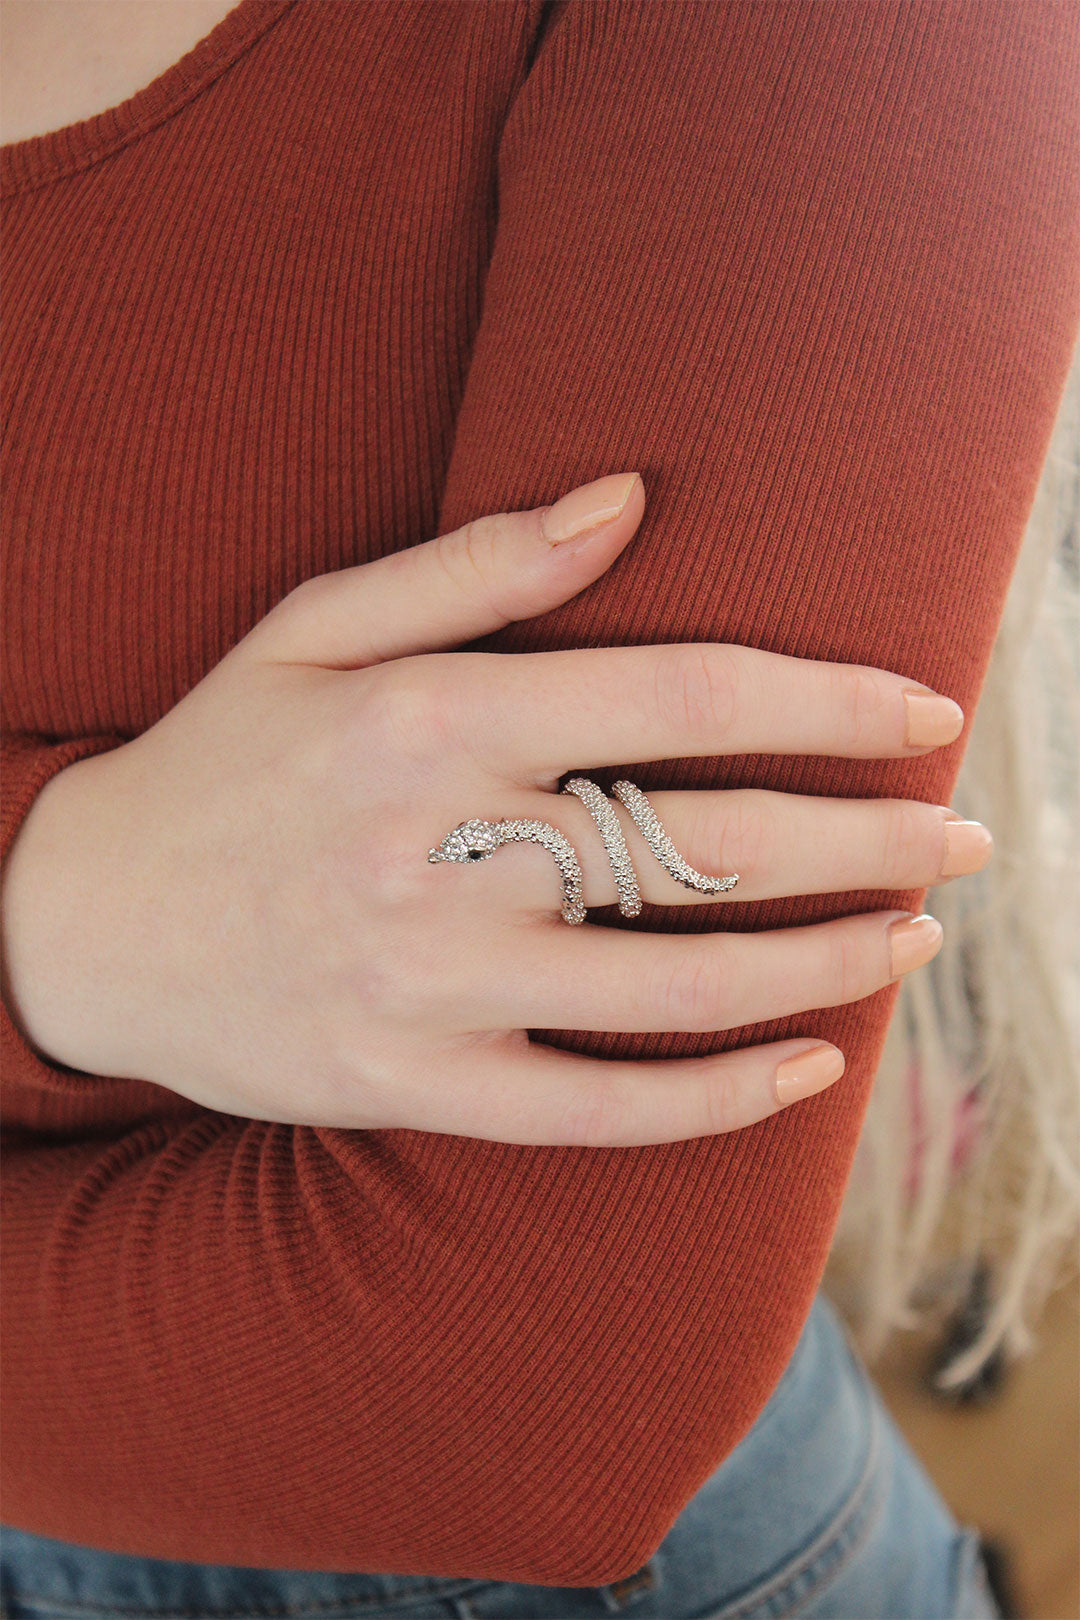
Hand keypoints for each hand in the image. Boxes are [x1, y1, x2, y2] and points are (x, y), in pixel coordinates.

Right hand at [0, 473, 990, 1144]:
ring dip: (828, 964)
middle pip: (712, 845)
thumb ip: (478, 565)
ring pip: (682, 988)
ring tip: (913, 938)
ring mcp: (433, 984)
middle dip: (872, 841)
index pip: (685, 694)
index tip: (927, 711)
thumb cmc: (217, 760)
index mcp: (433, 717)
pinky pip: (601, 1111)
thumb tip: (631, 499)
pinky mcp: (416, 1088)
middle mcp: (445, 851)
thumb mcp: (315, 624)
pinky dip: (719, 1098)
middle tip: (968, 841)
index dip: (833, 700)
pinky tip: (809, 1064)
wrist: (83, 926)